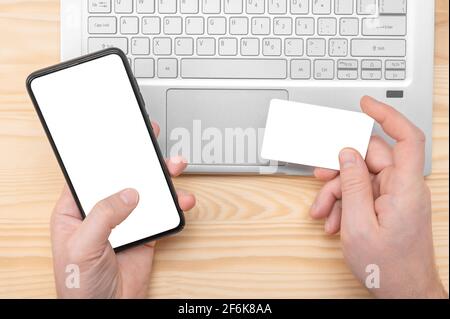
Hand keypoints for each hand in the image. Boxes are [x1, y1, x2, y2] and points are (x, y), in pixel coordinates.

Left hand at [51, 122, 195, 297]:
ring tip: (175, 166)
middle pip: (123, 176)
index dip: (104, 152)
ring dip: (162, 178)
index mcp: (76, 209)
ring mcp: (127, 221)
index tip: (118, 135)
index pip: (90, 173)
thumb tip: (128, 193)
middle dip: (139, 157)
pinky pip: (162, 211)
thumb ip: (104, 216)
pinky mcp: (146, 232)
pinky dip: (174, 204)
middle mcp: (102, 211)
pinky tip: (181, 200)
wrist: (109, 311)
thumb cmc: (79, 285)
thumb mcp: (82, 246)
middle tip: (150, 138)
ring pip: (146, 190)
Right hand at [310, 96, 447, 297]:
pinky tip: (335, 222)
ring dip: (338, 192)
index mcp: (404, 189)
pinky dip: (346, 204)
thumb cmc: (387, 267)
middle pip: (370, 159)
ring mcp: (397, 197)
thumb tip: (348, 154)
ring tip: (324, 213)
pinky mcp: (389, 206)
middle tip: (319, 179)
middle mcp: (404, 188)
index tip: (365, 104)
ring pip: (362, 177)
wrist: (403, 293)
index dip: (387, 116)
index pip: (405, 139)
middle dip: (340, 170)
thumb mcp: (358, 225)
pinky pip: (364, 193)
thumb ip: (352, 185)